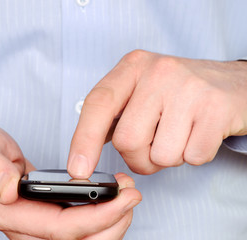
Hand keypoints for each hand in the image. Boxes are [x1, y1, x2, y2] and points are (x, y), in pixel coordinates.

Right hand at [0, 122, 141, 238]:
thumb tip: (8, 189)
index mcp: (10, 213)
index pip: (60, 228)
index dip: (95, 217)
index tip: (122, 198)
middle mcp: (25, 226)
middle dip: (111, 223)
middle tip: (132, 195)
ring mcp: (36, 224)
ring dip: (110, 223)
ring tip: (126, 196)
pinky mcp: (45, 217)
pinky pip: (78, 228)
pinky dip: (101, 218)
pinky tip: (112, 199)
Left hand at [68, 50, 246, 177]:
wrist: (233, 84)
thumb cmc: (178, 93)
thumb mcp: (140, 91)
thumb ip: (112, 116)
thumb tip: (83, 153)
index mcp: (132, 67)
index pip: (98, 104)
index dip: (83, 140)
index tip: (77, 169)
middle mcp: (158, 72)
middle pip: (127, 140)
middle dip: (137, 157)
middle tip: (151, 145)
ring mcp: (189, 88)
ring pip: (160, 156)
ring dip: (167, 158)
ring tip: (178, 135)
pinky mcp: (216, 108)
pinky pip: (192, 157)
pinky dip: (193, 156)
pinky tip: (198, 134)